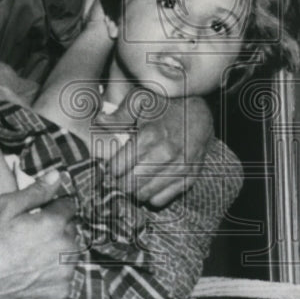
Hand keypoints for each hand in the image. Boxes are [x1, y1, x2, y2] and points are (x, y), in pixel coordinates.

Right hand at [0, 174, 77, 298]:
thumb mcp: (5, 209)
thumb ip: (35, 192)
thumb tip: (57, 176)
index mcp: (53, 224)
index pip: (68, 205)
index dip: (53, 207)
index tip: (40, 213)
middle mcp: (65, 247)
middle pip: (71, 229)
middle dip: (56, 228)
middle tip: (31, 235)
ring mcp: (66, 271)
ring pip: (69, 252)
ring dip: (57, 250)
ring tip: (31, 255)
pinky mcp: (62, 290)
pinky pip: (65, 274)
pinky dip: (55, 272)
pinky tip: (34, 272)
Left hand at [96, 94, 213, 206]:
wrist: (201, 110)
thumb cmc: (167, 104)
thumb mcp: (141, 99)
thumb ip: (119, 113)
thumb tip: (98, 120)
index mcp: (150, 135)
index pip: (117, 167)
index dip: (108, 169)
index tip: (108, 166)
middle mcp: (166, 155)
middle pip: (128, 185)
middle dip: (118, 182)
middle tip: (116, 176)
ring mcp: (179, 168)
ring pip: (144, 195)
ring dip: (132, 191)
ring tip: (130, 180)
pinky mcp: (189, 178)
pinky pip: (162, 199)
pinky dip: (151, 196)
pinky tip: (148, 183)